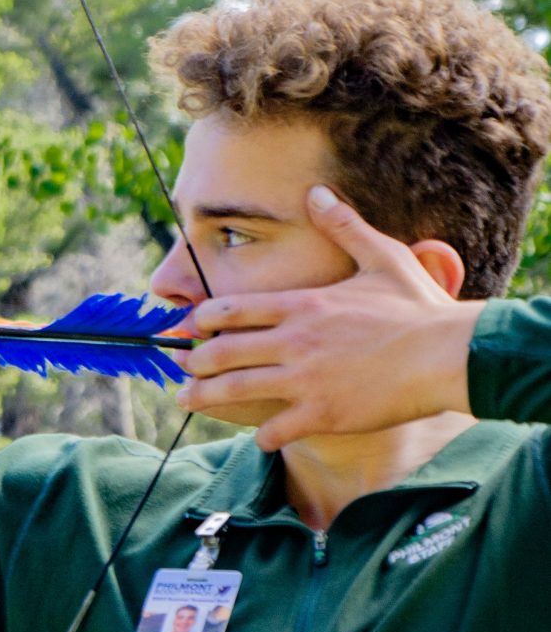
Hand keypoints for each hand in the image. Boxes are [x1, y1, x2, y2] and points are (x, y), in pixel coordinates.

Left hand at [180, 185, 482, 450]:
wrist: (448, 355)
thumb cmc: (418, 307)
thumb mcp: (381, 257)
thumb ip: (343, 227)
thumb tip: (317, 193)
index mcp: (302, 305)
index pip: (231, 309)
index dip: (204, 320)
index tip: (194, 327)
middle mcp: (294, 342)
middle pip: (222, 352)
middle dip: (195, 361)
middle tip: (183, 369)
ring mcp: (305, 380)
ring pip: (235, 390)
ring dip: (205, 397)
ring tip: (188, 400)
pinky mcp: (322, 414)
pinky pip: (275, 429)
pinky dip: (262, 435)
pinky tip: (259, 437)